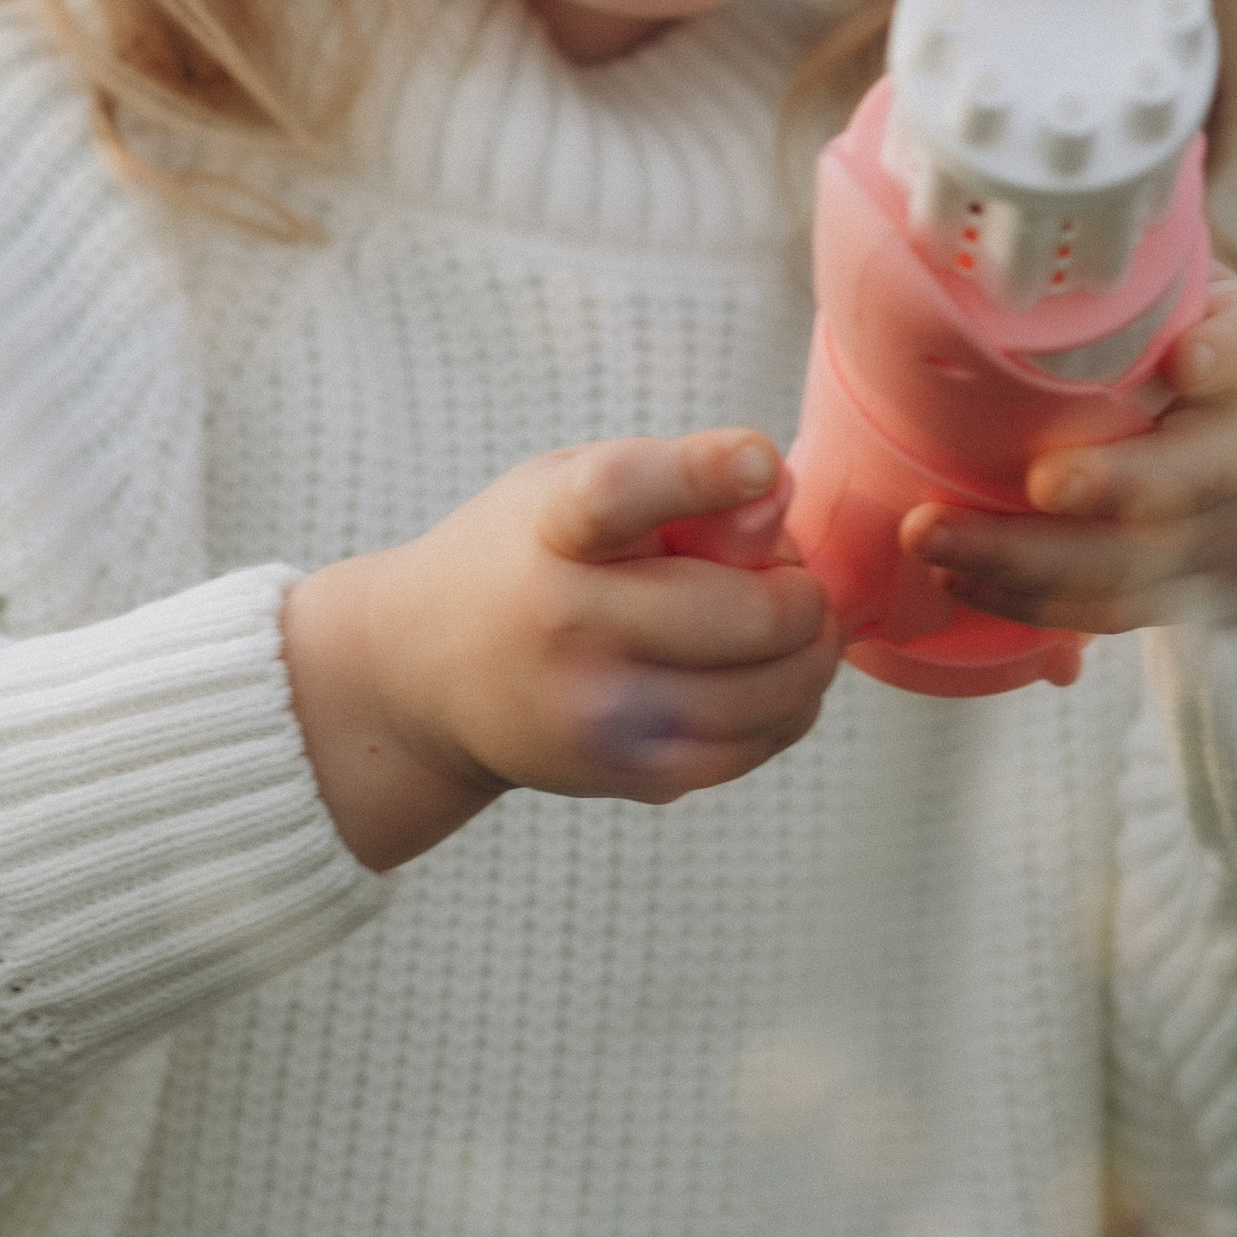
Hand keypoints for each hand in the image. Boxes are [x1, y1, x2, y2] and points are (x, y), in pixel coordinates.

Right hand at [283, 429, 838, 868]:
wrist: (425, 677)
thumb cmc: (528, 557)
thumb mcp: (571, 485)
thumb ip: (678, 480)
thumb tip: (778, 493)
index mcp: (550, 528)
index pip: (619, 494)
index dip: (700, 473)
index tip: (758, 459)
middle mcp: (567, 627)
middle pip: (752, 613)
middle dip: (801, 582)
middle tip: (779, 568)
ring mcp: (600, 716)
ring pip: (777, 690)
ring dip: (810, 647)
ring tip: (776, 621)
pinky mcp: (629, 777)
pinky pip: (761, 743)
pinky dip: (791, 704)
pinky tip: (769, 673)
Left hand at [899, 276, 1236, 636]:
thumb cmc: (1229, 377)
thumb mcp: (1218, 309)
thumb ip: (1147, 281)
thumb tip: (1016, 219)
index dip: (1223, 356)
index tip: (1188, 357)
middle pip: (1185, 483)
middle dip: (1111, 485)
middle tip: (1036, 480)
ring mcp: (1209, 541)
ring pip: (1127, 567)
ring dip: (1023, 561)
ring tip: (931, 536)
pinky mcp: (1172, 597)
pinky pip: (1099, 614)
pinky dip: (1022, 604)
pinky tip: (952, 577)